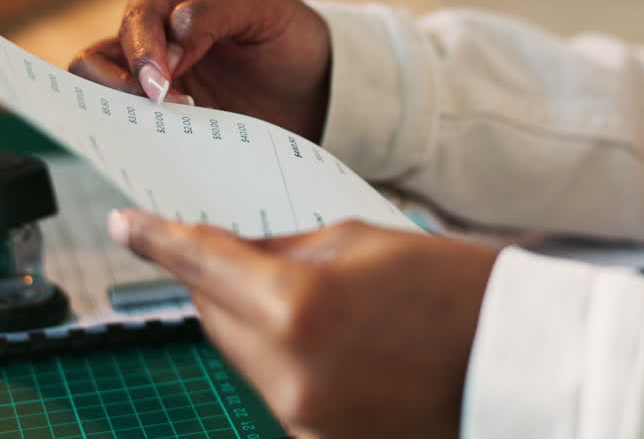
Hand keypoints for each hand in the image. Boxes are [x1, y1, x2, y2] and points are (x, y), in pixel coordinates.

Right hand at [69, 0, 331, 139]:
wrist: (318, 91)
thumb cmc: (291, 37)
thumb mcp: (265, 7)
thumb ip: (216, 11)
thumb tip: (171, 34)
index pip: (140, 8)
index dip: (144, 41)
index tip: (165, 74)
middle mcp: (156, 35)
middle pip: (105, 51)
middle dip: (125, 79)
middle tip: (164, 103)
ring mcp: (156, 78)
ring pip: (101, 87)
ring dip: (119, 105)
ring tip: (162, 120)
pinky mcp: (164, 116)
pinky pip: (130, 123)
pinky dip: (133, 131)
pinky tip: (164, 139)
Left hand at [109, 210, 500, 438]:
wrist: (516, 360)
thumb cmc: (454, 287)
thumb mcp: (362, 240)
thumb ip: (283, 248)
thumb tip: (230, 253)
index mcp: (300, 306)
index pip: (203, 264)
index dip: (159, 240)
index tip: (128, 224)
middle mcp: (291, 373)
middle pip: (211, 316)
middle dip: (212, 279)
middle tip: (226, 249)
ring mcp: (304, 418)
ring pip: (238, 356)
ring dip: (248, 320)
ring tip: (296, 292)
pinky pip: (273, 387)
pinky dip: (280, 356)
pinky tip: (317, 334)